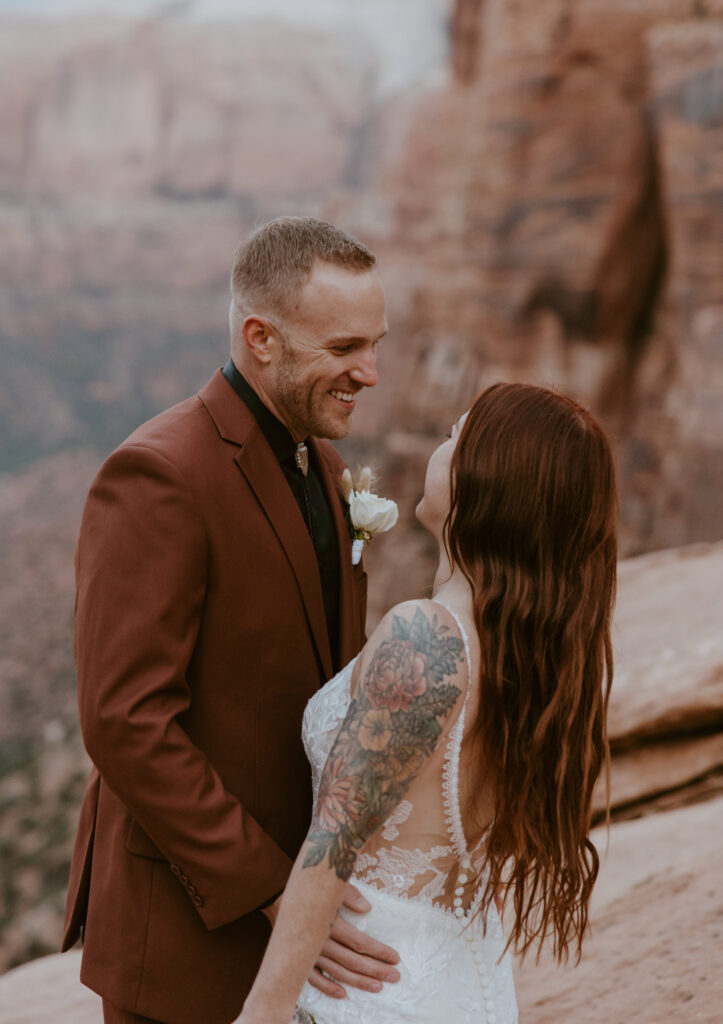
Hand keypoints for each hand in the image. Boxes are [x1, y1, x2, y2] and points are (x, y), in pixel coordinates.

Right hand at [306, 883, 399, 998]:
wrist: (278, 897)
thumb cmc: (310, 890)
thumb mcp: (331, 885)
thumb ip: (349, 896)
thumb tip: (367, 908)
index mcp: (331, 924)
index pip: (360, 942)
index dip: (379, 952)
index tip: (395, 958)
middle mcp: (322, 942)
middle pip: (353, 961)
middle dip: (376, 970)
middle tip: (394, 977)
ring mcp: (310, 954)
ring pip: (338, 972)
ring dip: (358, 982)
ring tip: (377, 987)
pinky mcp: (300, 960)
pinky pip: (314, 979)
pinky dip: (328, 988)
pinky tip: (342, 994)